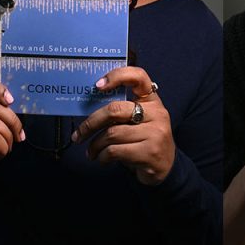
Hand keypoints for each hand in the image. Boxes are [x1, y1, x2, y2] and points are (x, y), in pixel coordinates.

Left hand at [71, 67, 173, 185]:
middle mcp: (156, 113)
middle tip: (79, 134)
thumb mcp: (138, 121)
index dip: (117, 76)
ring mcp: (155, 133)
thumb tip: (88, 109)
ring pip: (112, 133)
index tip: (97, 85)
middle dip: (91, 123)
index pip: (138, 76)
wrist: (166, 168)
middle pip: (114, 110)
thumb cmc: (144, 140)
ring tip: (91, 151)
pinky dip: (102, 156)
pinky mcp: (150, 152)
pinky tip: (102, 158)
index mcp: (152, 100)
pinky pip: (115, 151)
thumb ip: (121, 111)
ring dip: (95, 145)